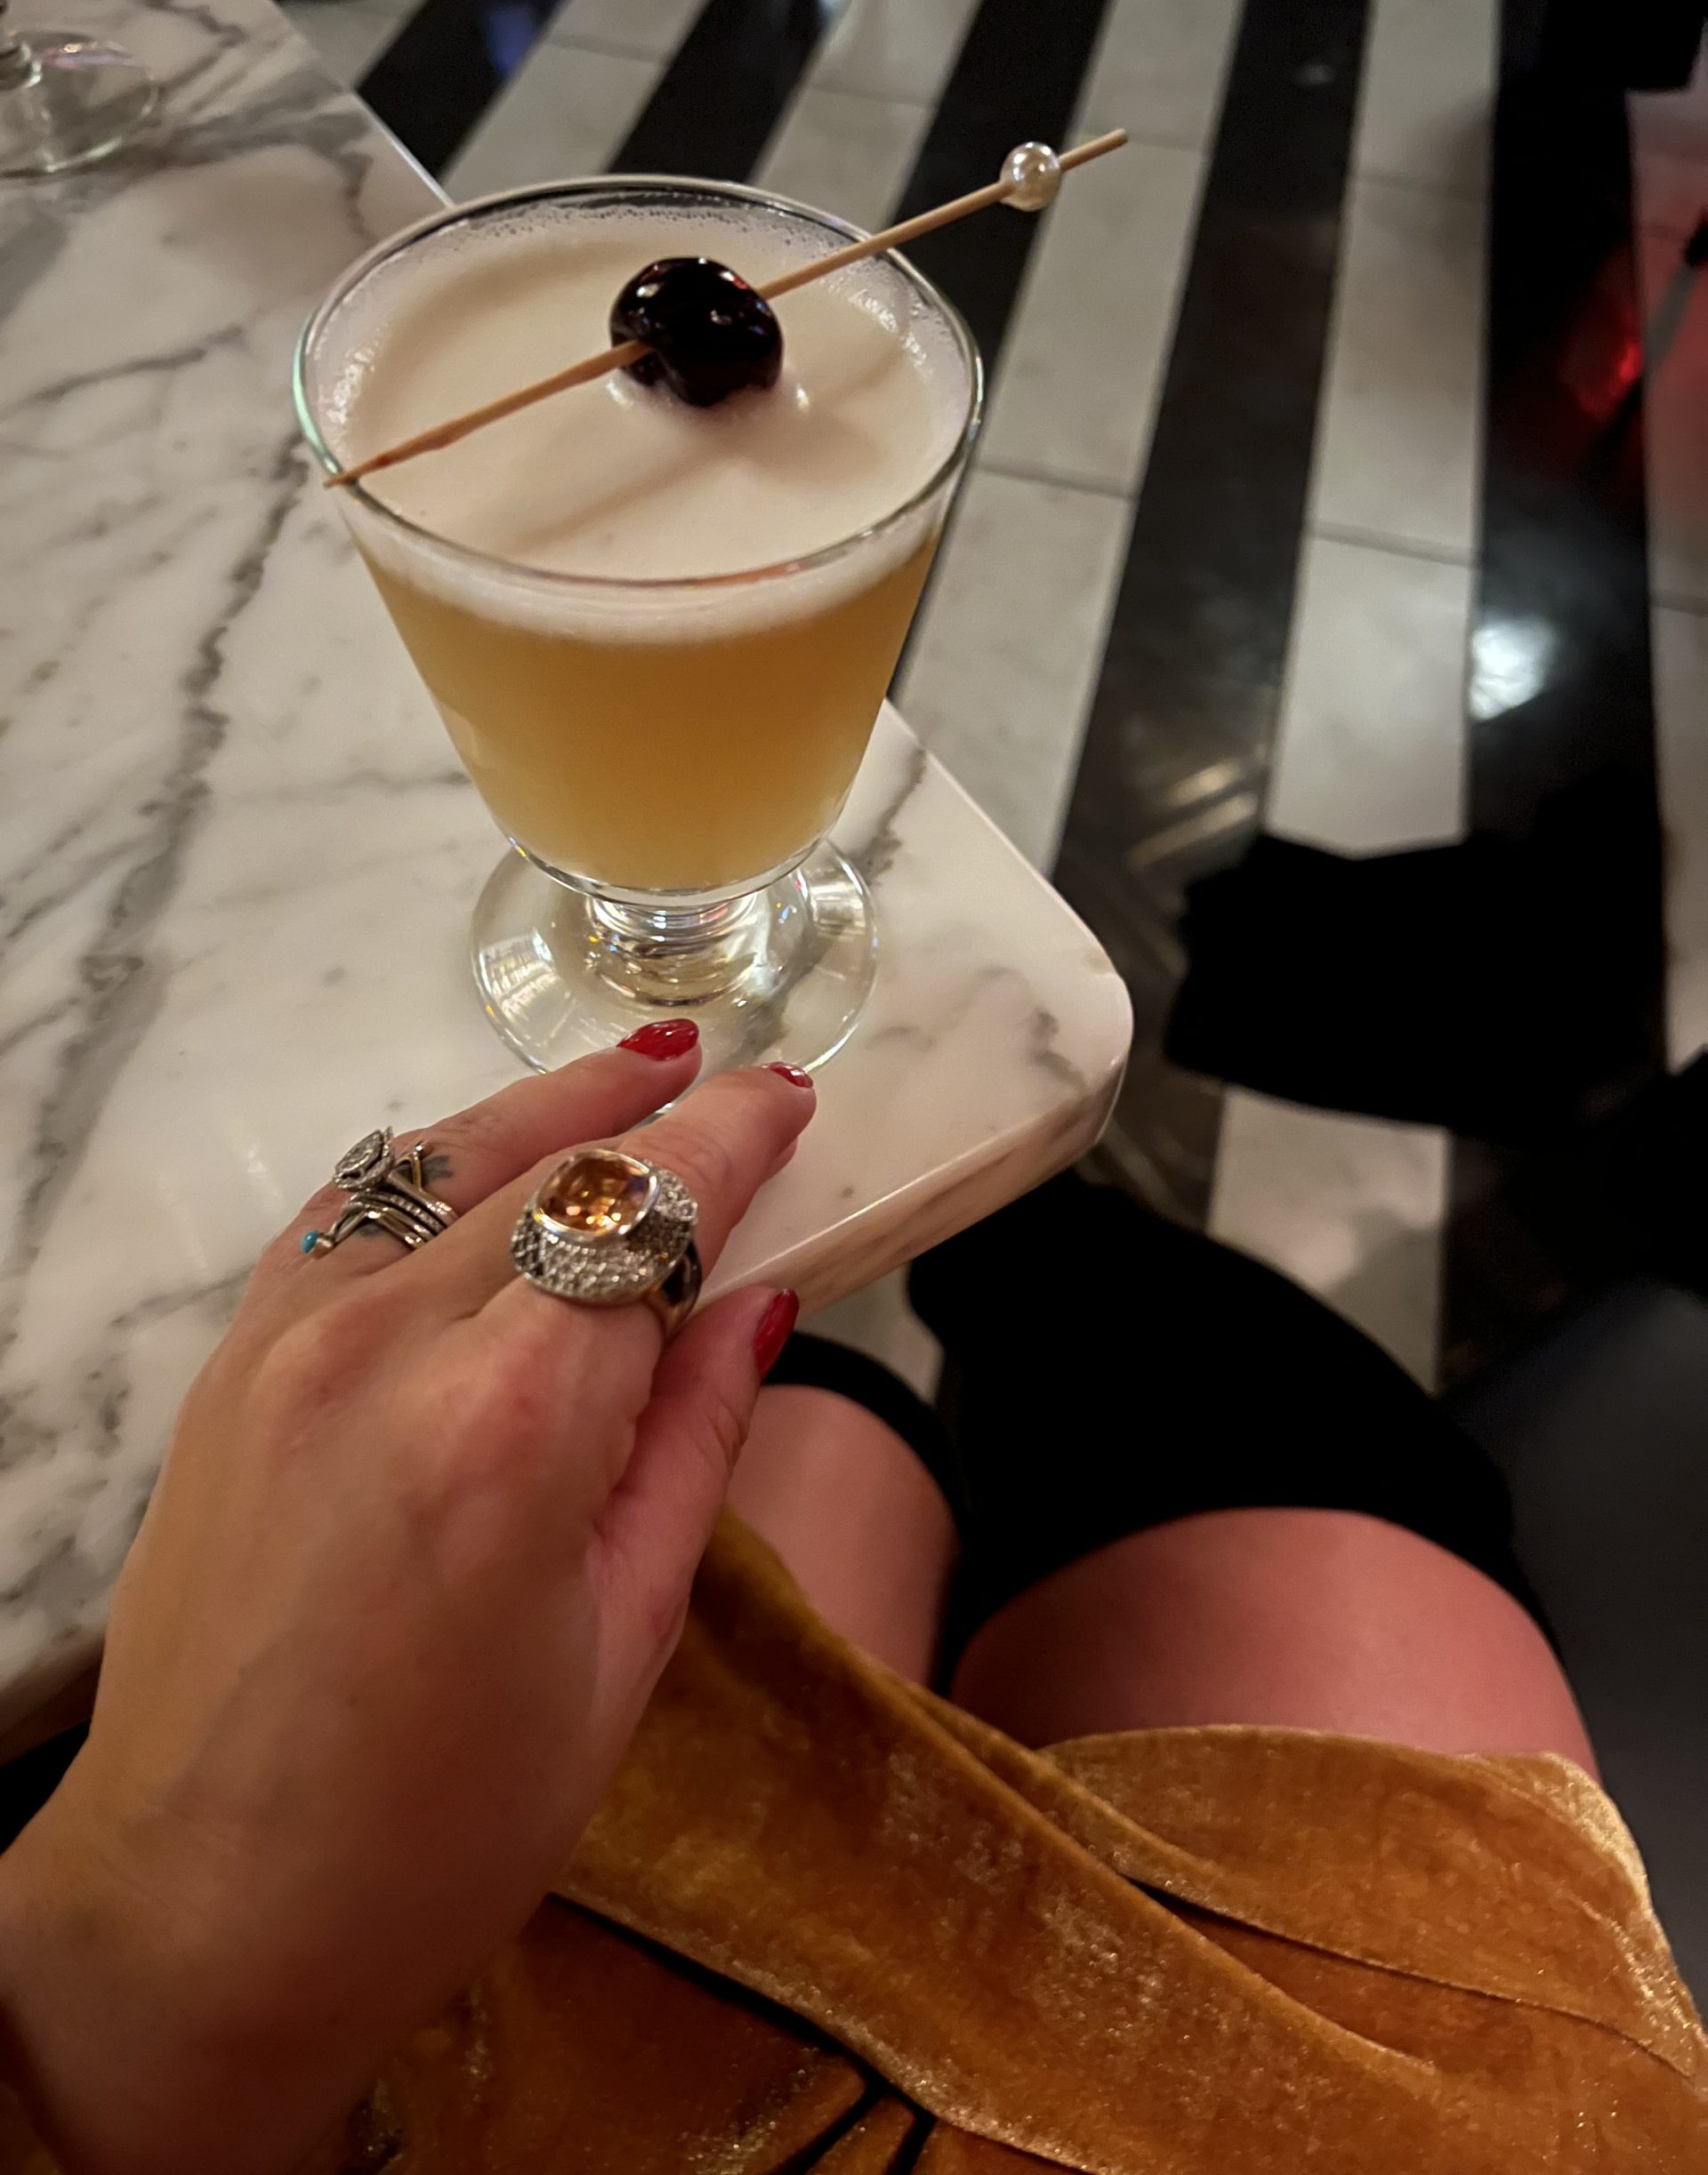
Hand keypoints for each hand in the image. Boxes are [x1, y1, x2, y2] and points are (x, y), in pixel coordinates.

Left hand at [0, 1033, 812, 2174]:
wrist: (204, 1911)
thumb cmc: (447, 1824)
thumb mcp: (623, 1643)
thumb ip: (691, 1443)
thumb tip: (754, 1304)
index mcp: (511, 1426)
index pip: (643, 1216)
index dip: (731, 1144)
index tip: (791, 1097)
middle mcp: (387, 1342)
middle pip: (552, 1173)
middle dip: (661, 1122)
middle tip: (742, 1086)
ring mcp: (286, 1341)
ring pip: (441, 1162)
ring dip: (551, 1108)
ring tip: (639, 1067)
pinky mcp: (229, 1365)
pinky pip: (345, 1210)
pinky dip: (435, 1161)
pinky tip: (490, 1155)